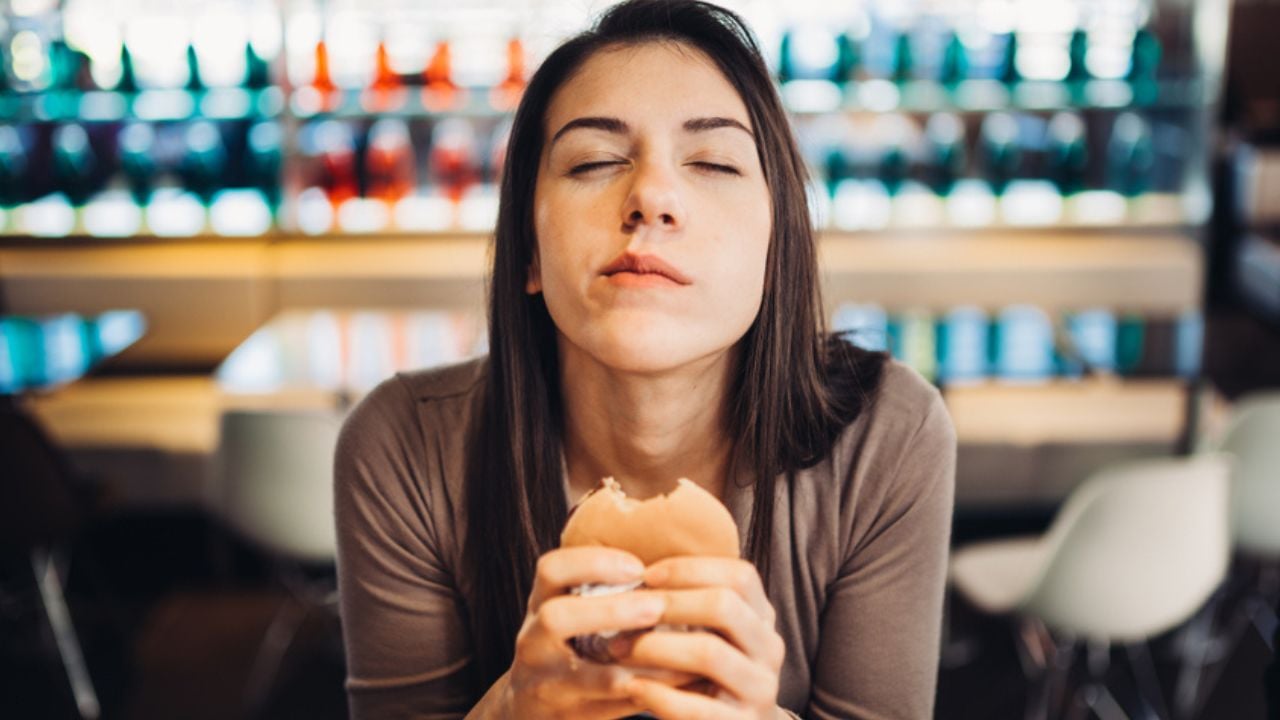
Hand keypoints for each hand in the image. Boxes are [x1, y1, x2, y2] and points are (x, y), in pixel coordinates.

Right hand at [507, 546, 698, 718]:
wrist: (528, 708)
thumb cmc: (565, 647)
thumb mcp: (568, 613)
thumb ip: (602, 591)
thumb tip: (676, 567)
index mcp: (540, 605)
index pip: (550, 570)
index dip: (591, 563)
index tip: (637, 566)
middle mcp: (533, 642)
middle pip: (556, 617)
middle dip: (609, 611)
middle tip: (656, 607)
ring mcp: (545, 684)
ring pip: (586, 675)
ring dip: (635, 662)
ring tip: (677, 648)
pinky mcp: (566, 718)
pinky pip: (611, 707)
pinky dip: (647, 691)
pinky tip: (681, 679)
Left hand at [618, 557, 786, 718]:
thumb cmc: (707, 672)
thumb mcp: (711, 633)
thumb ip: (690, 605)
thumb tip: (630, 572)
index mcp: (761, 617)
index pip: (739, 576)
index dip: (691, 569)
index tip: (647, 575)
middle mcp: (769, 649)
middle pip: (725, 606)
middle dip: (670, 604)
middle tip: (627, 611)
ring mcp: (760, 689)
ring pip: (709, 653)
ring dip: (655, 647)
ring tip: (618, 648)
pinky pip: (698, 708)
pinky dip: (659, 694)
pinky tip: (633, 686)